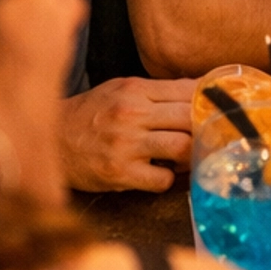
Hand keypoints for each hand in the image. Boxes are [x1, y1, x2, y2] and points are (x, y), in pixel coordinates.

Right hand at [61, 78, 196, 192]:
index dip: (209, 101)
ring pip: (183, 147)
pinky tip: (159, 173)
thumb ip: (158, 91)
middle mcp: (132, 114)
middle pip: (190, 118)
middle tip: (207, 137)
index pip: (188, 90)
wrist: (52, 139)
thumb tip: (200, 90)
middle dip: (204, 129)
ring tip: (183, 157)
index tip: (217, 110)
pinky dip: (167, 179)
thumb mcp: (121, 90)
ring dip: (189, 155)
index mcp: (135, 90)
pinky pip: (162, 180)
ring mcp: (126, 144)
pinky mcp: (120, 173)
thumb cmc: (91, 113)